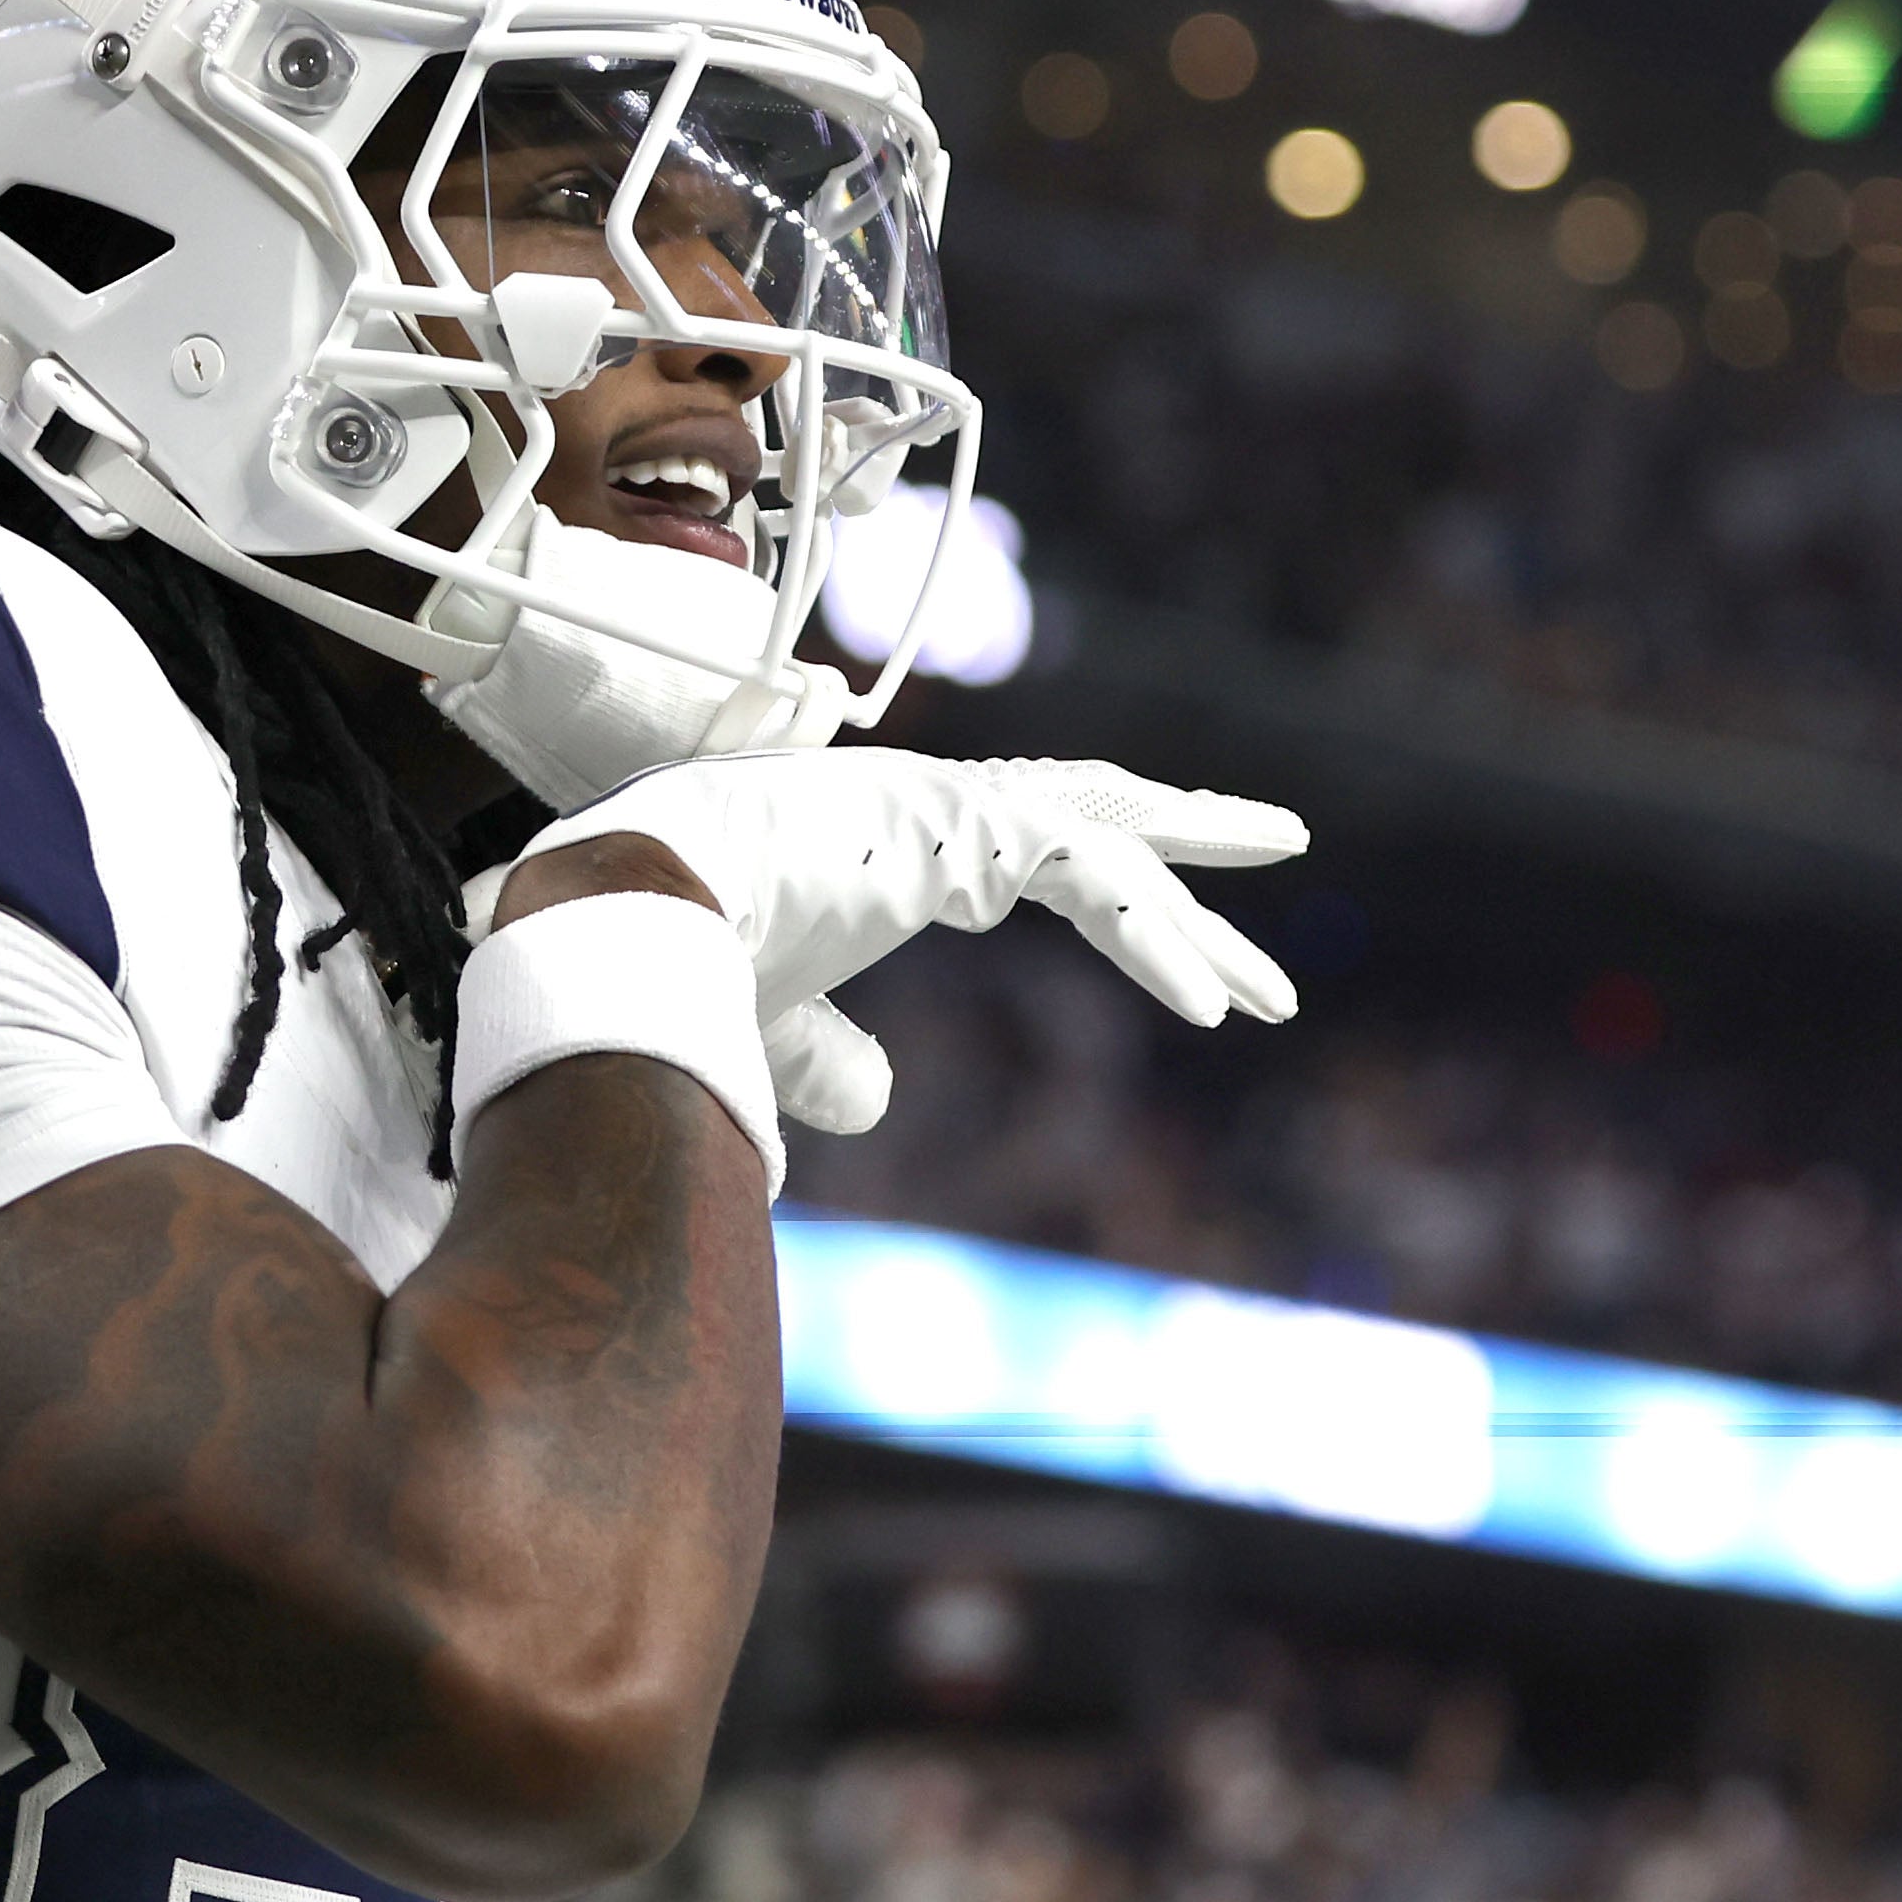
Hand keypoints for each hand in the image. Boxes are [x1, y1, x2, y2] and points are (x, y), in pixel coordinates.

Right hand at [509, 751, 1306, 1131]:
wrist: (618, 908)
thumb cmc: (678, 954)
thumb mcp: (773, 1027)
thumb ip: (827, 1057)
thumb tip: (880, 1100)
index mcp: (901, 839)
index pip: (1045, 845)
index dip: (1125, 890)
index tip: (1198, 957)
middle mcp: (931, 804)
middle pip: (1098, 816)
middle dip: (1192, 847)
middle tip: (1283, 849)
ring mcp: (942, 801)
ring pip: (1107, 851)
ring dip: (1194, 922)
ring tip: (1269, 996)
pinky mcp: (948, 820)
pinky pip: (1084, 874)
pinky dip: (1152, 940)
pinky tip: (1208, 1006)